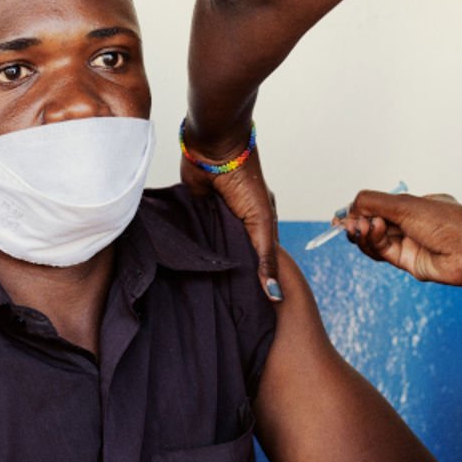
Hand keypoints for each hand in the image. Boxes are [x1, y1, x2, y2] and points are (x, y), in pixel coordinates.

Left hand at [181, 145, 282, 301]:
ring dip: (211, 266)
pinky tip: (188, 271)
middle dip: (231, 278)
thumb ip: (265, 258)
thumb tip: (273, 294)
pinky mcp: (195, 215)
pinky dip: (193, 250)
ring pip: (213, 251)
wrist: (214, 149)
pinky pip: (194, 238)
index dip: (256, 283)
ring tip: (207, 296)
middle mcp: (237, 226)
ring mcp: (215, 221)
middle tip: (228, 310)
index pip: (258, 261)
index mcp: (258, 226)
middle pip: (233, 258)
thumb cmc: (244, 178)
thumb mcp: (260, 222)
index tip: (253, 311)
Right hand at [340, 189, 461, 288]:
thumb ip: (374, 202)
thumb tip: (350, 207)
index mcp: (415, 205)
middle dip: (358, 221)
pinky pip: (381, 252)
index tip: (343, 212)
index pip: (380, 205)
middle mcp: (410, 224)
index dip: (360, 209)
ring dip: (363, 232)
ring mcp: (408, 243)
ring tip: (361, 226)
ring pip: (374, 238)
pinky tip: (371, 231)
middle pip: (373, 222)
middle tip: (348, 222)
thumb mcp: (406, 205)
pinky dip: (371, 242)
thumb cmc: (448, 223)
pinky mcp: (406, 261)